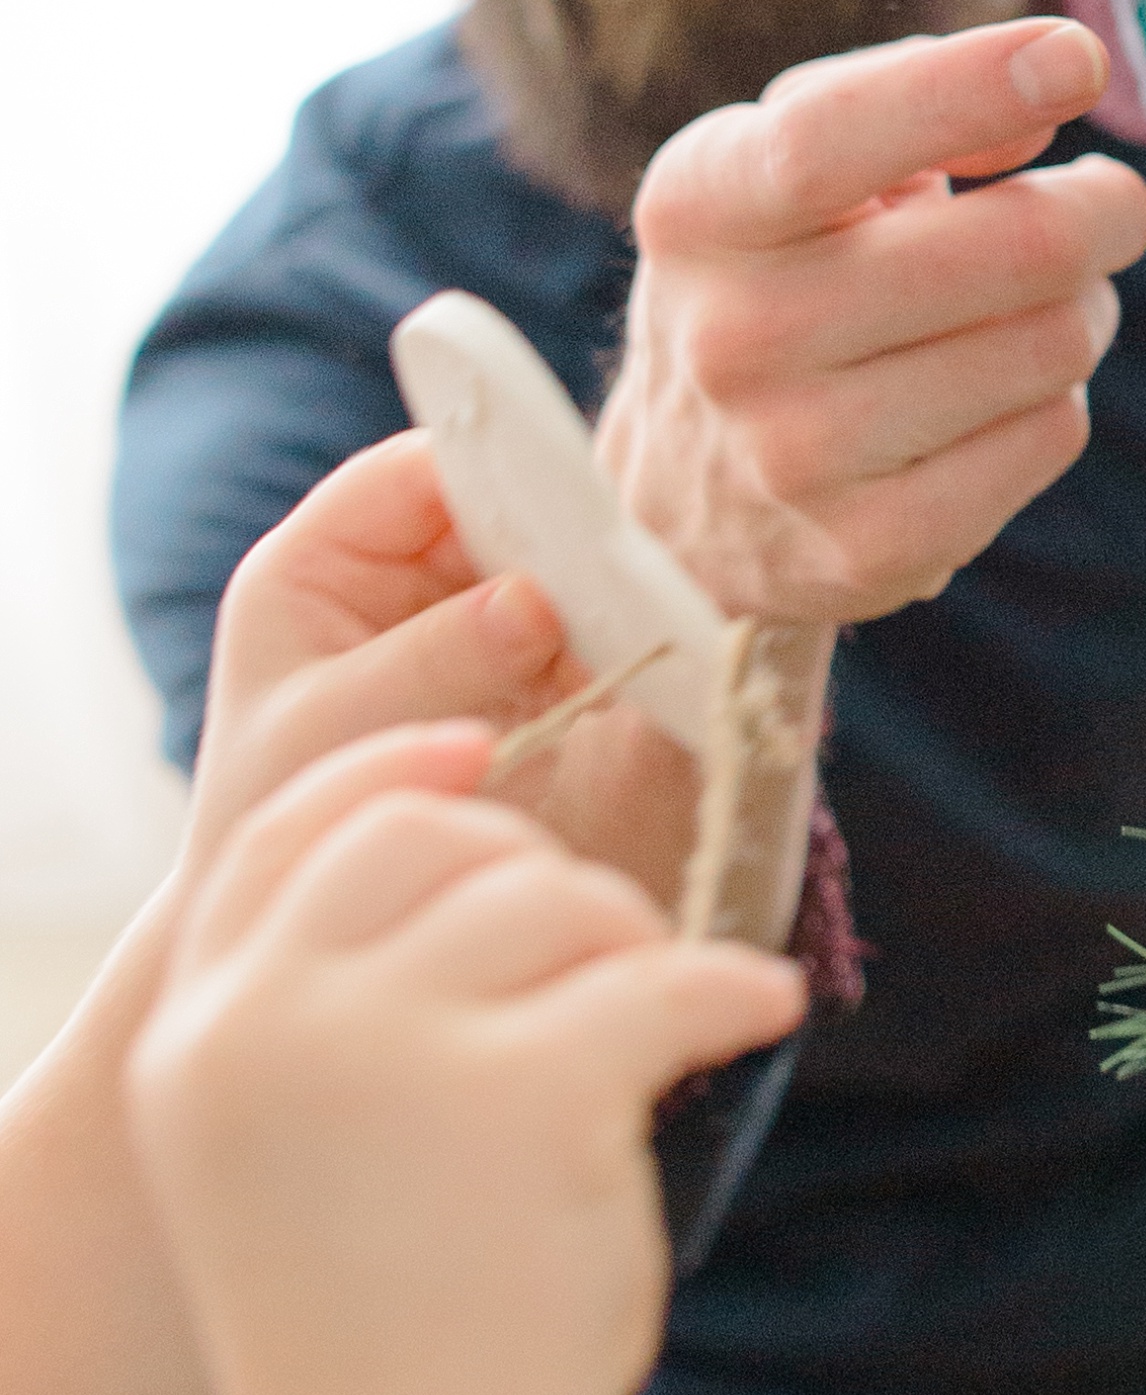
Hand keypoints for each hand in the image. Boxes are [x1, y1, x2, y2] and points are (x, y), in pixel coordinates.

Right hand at [130, 726, 806, 1394]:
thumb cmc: (378, 1345)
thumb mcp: (295, 1161)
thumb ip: (330, 1021)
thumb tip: (463, 867)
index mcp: (199, 1040)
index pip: (287, 834)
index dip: (389, 770)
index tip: (477, 747)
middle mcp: (266, 1026)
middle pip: (426, 839)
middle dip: (534, 873)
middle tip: (610, 949)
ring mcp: (385, 1051)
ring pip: (548, 896)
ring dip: (630, 942)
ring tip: (658, 1024)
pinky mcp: (522, 1090)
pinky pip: (660, 978)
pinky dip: (727, 989)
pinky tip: (762, 1010)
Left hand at [184, 431, 578, 885]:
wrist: (312, 923)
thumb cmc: (284, 811)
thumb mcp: (339, 724)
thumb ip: (434, 654)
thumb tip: (537, 596)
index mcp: (314, 564)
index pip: (412, 473)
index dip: (487, 471)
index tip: (562, 502)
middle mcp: (386, 579)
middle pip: (490, 516)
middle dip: (549, 544)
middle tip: (606, 579)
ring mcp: (450, 625)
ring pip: (539, 574)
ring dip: (582, 604)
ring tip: (611, 640)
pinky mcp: (505, 673)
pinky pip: (567, 637)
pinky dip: (595, 654)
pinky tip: (608, 681)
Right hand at [600, 15, 1145, 622]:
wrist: (686, 497)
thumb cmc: (774, 273)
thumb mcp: (785, 157)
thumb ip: (906, 93)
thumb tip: (1041, 106)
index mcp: (700, 209)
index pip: (832, 138)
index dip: (970, 88)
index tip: (1077, 58)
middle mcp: (733, 335)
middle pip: (1012, 248)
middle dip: (1100, 211)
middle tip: (1104, 206)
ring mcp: (797, 457)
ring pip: (1053, 344)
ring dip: (1081, 309)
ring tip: (1031, 308)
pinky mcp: (870, 552)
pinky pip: (1052, 434)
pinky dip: (1056, 400)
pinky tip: (1000, 397)